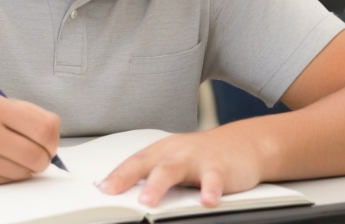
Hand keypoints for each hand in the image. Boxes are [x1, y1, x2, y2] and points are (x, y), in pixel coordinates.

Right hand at [0, 93, 60, 185]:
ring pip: (26, 171)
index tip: (50, 139)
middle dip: (46, 156)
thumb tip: (53, 132)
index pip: (45, 126)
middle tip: (40, 153)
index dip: (53, 137)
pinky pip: (8, 180)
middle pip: (39, 154)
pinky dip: (10, 174)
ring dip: (27, 166)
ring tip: (14, 154)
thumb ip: (22, 112)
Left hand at [98, 126, 262, 207]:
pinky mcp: (220, 167)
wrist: (244, 143)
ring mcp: (197, 159)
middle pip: (149, 164)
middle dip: (129, 177)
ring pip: (175, 170)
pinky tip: (207, 201)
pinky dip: (209, 190)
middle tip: (113, 194)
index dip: (116, 175)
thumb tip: (123, 191)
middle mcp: (176, 152)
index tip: (100, 190)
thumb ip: (153, 174)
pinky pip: (213, 180)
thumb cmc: (203, 155)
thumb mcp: (176, 160)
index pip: (134, 162)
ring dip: (159, 185)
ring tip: (148, 202)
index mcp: (162, 151)